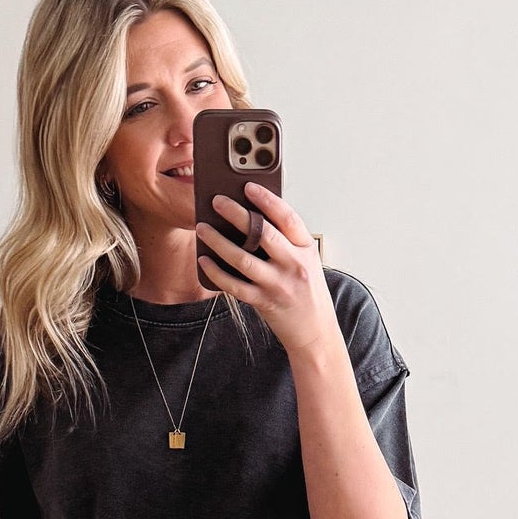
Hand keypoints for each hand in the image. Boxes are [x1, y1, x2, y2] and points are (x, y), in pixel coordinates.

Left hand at [196, 182, 342, 359]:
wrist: (315, 332)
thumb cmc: (307, 293)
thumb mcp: (306, 261)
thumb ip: (286, 242)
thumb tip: (250, 218)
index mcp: (305, 249)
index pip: (287, 218)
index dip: (267, 199)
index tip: (248, 186)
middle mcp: (294, 265)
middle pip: (262, 233)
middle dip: (237, 214)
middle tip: (216, 201)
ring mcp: (278, 285)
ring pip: (243, 258)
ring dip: (218, 241)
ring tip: (203, 228)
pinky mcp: (264, 302)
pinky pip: (234, 285)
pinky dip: (216, 272)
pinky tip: (204, 260)